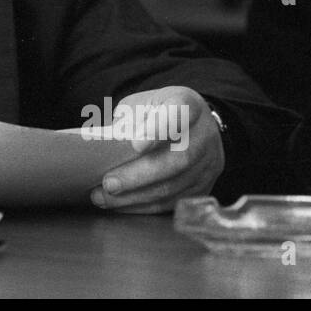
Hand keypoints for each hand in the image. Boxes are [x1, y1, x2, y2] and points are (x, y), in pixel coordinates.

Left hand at [91, 86, 223, 213]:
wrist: (190, 125)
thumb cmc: (156, 113)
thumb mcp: (141, 105)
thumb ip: (128, 121)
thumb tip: (100, 146)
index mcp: (188, 104)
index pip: (179, 114)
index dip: (159, 129)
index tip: (135, 145)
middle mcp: (205, 134)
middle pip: (178, 159)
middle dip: (139, 175)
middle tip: (109, 183)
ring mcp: (209, 163)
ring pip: (174, 186)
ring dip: (136, 196)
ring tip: (104, 197)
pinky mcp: (204, 187)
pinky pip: (173, 202)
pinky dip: (143, 206)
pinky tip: (120, 205)